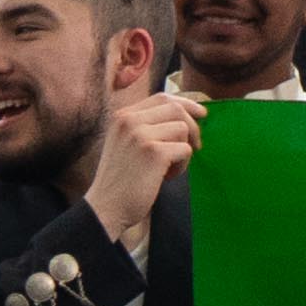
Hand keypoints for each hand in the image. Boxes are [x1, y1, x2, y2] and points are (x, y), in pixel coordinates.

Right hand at [83, 89, 205, 250]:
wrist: (106, 207)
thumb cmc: (119, 180)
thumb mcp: (125, 143)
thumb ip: (145, 126)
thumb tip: (183, 116)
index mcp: (122, 116)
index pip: (161, 98)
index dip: (185, 104)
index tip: (199, 113)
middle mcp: (130, 120)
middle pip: (176, 108)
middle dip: (193, 126)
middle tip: (197, 145)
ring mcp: (141, 134)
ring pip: (183, 129)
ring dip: (184, 150)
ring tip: (170, 169)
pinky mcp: (154, 152)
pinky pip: (185, 150)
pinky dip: (183, 166)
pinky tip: (167, 177)